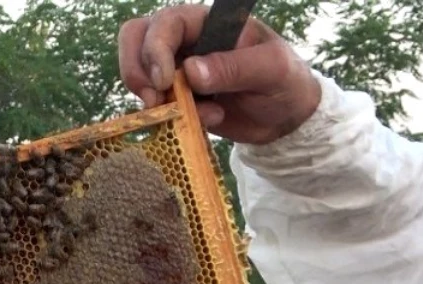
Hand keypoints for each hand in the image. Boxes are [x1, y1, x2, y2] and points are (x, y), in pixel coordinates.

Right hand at [118, 5, 320, 143]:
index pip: (166, 23)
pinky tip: (203, 121)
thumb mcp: (272, 70)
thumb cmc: (285, 82)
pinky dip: (166, 117)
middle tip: (152, 100)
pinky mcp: (175, 98)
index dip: (155, 49)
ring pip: (138, 72)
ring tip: (178, 114)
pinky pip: (152, 104)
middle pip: (136, 39)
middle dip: (136, 70)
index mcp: (209, 23)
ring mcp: (177, 70)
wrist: (286, 118)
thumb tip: (190, 71)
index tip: (165, 82)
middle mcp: (187, 42)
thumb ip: (234, 67)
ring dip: (149, 98)